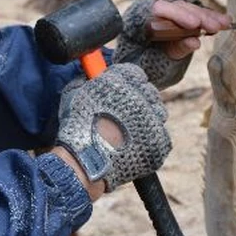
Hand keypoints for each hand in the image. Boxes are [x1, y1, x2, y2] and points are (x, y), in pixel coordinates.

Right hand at [55, 63, 170, 192]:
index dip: (129, 84)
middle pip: (150, 92)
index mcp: (122, 80)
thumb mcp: (74, 94)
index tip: (122, 93)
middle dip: (139, 101)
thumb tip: (89, 73)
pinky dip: (151, 142)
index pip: (136, 74)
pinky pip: (161, 137)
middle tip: (125, 115)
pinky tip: (135, 147)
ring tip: (130, 133)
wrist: (85, 162)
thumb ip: (87, 79)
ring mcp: (153, 120)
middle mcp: (142, 96)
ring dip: (148, 120)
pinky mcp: (160, 142)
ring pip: (158, 114)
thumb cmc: (76, 128)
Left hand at [113, 0, 230, 88]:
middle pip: (179, 7)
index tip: (194, 25)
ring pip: (189, 9)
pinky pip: (196, 14)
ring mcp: (169, 11)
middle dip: (197, 17)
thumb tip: (195, 42)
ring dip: (208, 16)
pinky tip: (225, 21)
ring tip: (224, 25)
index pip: (159, 9)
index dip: (178, 15)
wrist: (140, 61)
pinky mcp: (181, 15)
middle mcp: (155, 10)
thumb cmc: (144, 60)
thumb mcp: (155, 60)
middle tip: (213, 27)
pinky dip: (210, 17)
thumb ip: (174, 49)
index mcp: (141, 17)